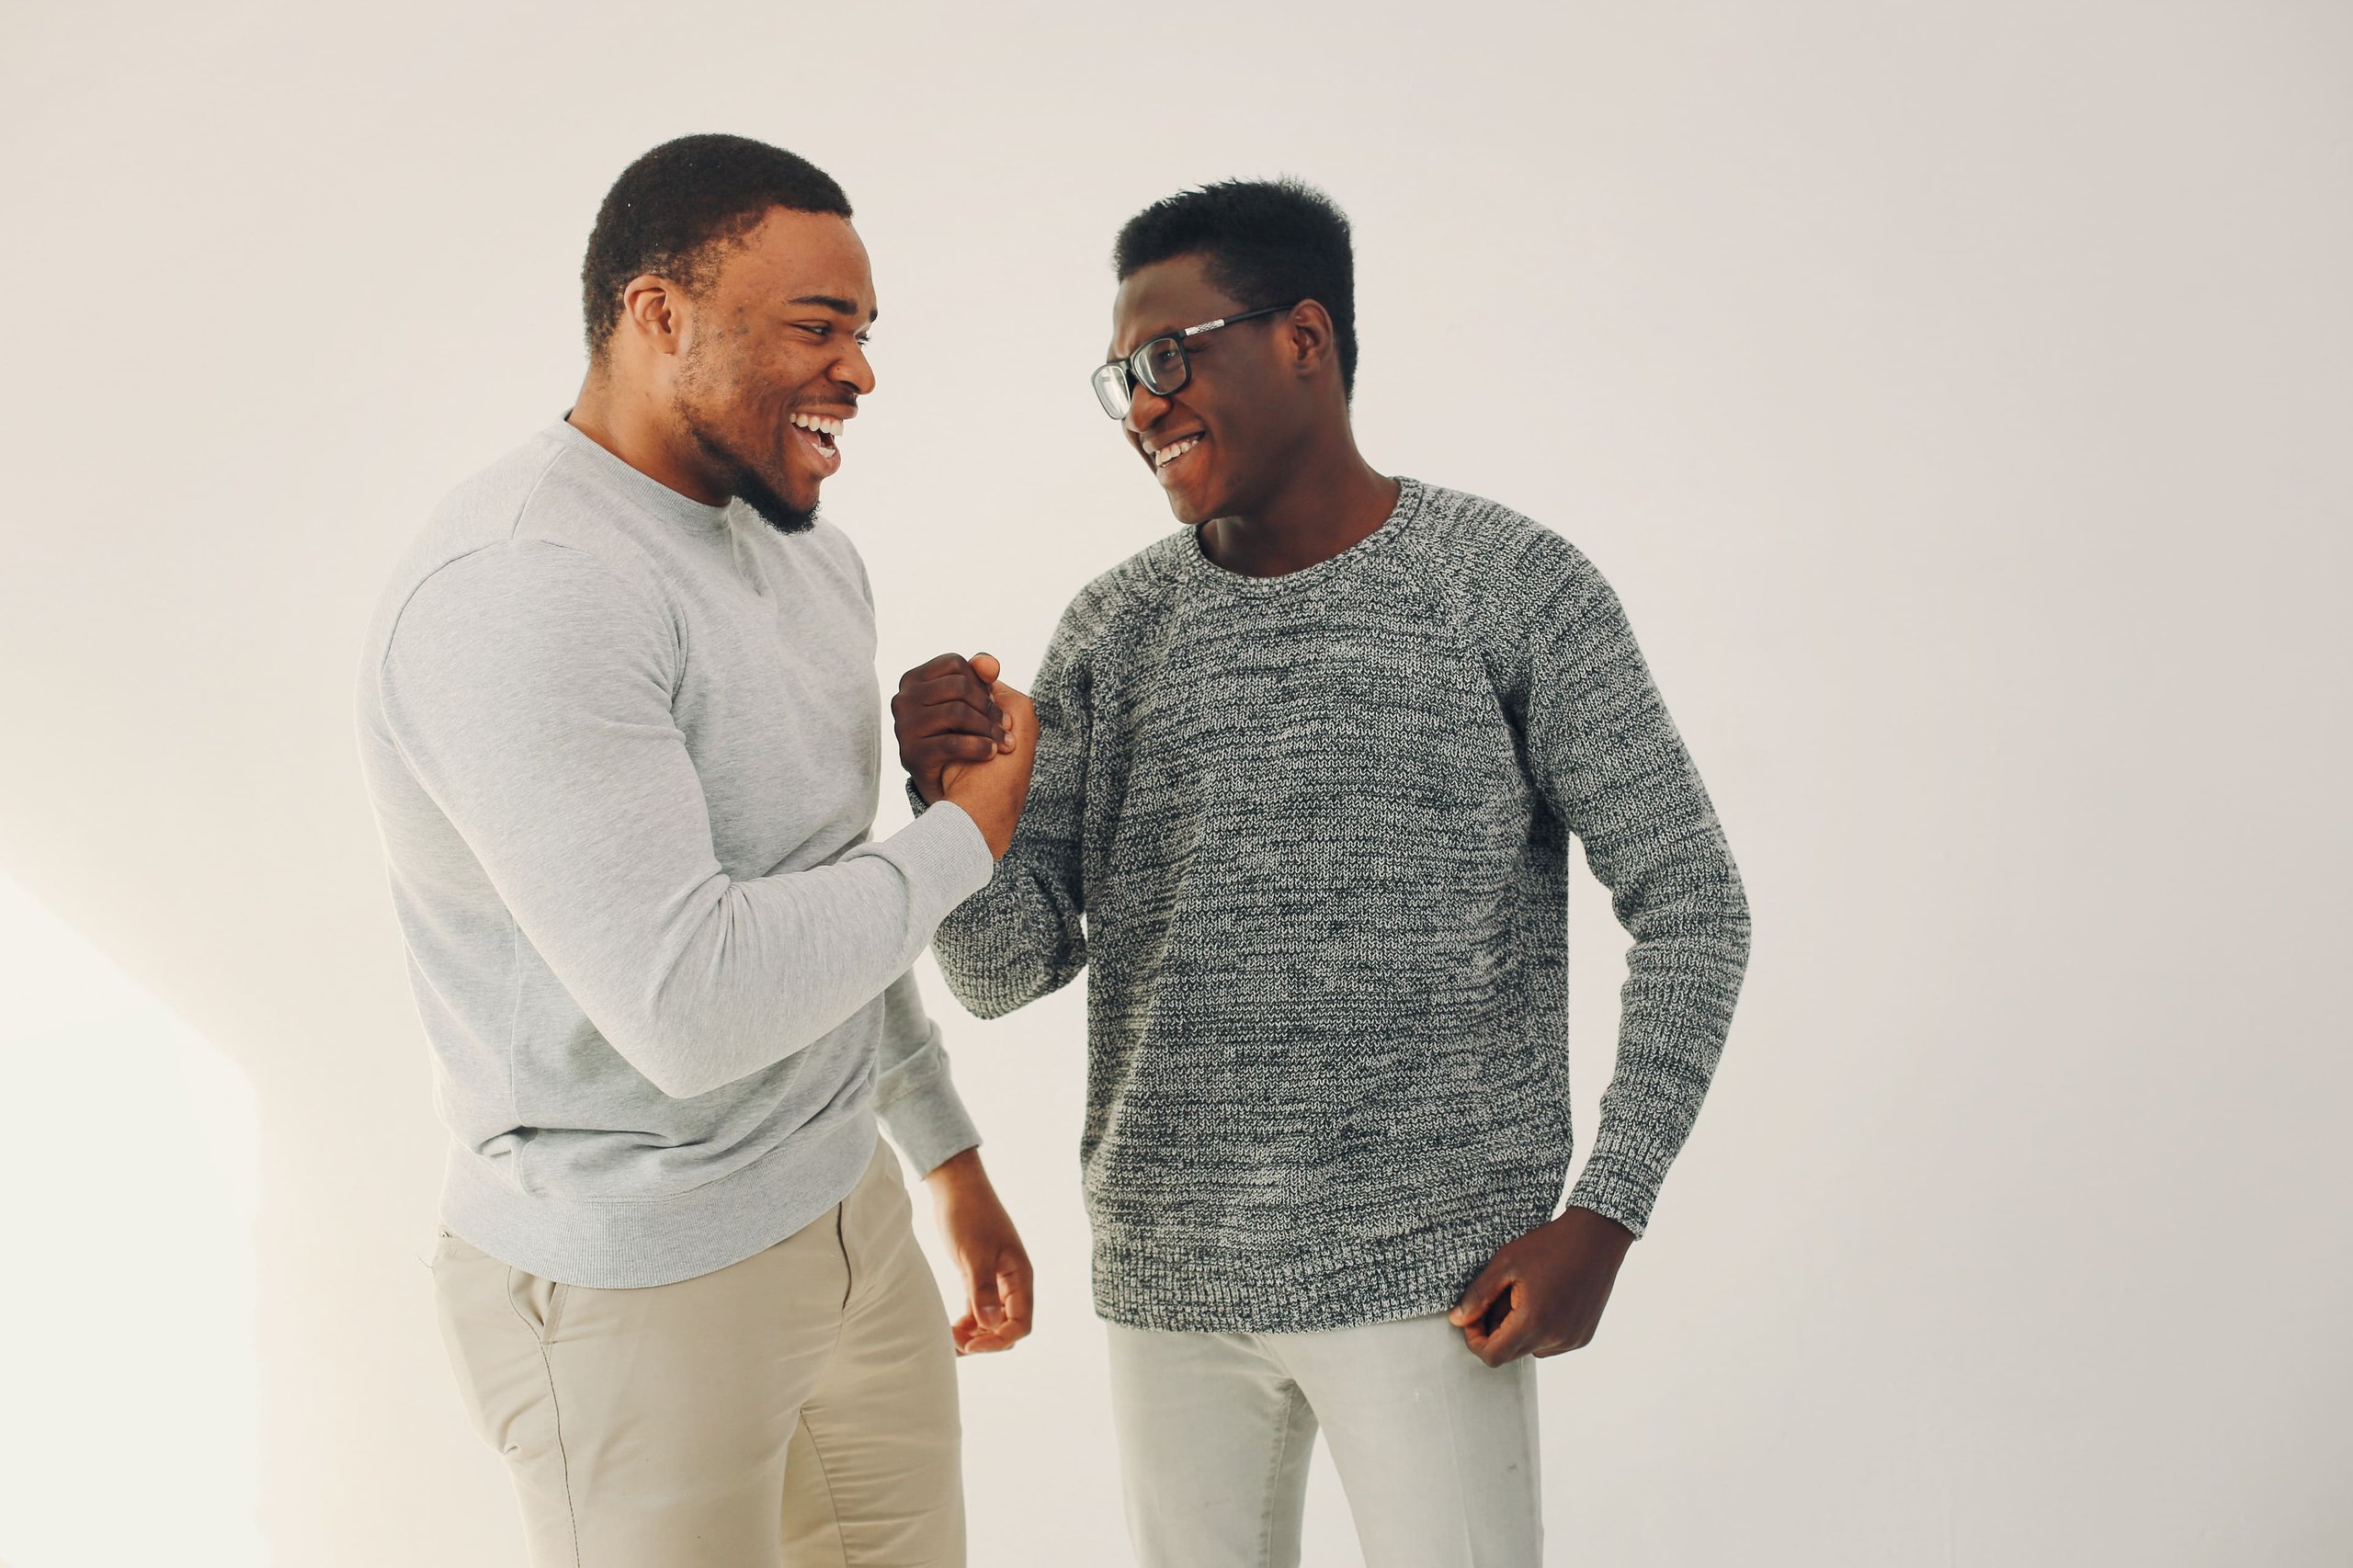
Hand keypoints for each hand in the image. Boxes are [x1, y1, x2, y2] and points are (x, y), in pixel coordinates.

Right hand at [894, 653, 1013, 802]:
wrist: (956, 788)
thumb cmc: (966, 735)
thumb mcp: (975, 699)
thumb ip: (981, 675)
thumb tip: (989, 663)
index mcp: (914, 680)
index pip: (955, 663)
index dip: (981, 682)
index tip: (994, 703)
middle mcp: (902, 700)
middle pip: (958, 686)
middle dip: (989, 706)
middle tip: (1007, 725)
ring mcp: (903, 727)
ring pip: (957, 712)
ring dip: (989, 728)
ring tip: (1005, 742)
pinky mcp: (910, 754)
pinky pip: (952, 743)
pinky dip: (979, 747)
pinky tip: (992, 752)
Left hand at [923, 1148, 1033, 1353]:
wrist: (956, 1188)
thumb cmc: (968, 1214)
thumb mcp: (974, 1253)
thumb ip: (983, 1289)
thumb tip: (991, 1325)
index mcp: (1020, 1276)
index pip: (1021, 1323)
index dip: (999, 1340)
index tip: (971, 1345)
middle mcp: (1012, 1283)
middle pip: (1008, 1327)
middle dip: (985, 1341)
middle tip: (954, 1342)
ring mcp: (996, 1281)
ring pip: (992, 1322)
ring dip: (974, 1336)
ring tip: (947, 1338)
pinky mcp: (979, 1279)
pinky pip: (979, 1312)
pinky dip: (966, 1324)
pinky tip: (949, 1328)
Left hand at [1448, 1206, 1635, 1365]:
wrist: (1596, 1237)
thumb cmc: (1549, 1245)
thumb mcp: (1505, 1263)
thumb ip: (1478, 1295)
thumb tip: (1457, 1321)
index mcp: (1533, 1323)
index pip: (1492, 1356)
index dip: (1475, 1340)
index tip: (1473, 1318)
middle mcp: (1555, 1339)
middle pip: (1510, 1353)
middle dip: (1495, 1331)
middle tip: (1498, 1297)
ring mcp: (1572, 1340)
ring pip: (1530, 1349)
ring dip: (1518, 1331)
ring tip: (1522, 1295)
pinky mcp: (1583, 1336)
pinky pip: (1551, 1344)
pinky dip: (1540, 1329)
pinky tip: (1544, 1299)